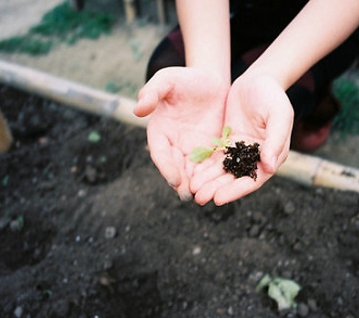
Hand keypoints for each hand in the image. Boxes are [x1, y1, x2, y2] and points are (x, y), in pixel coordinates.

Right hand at [134, 67, 228, 200]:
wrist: (212, 81)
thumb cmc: (186, 78)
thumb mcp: (168, 79)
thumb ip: (152, 91)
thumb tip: (137, 109)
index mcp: (160, 131)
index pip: (161, 153)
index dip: (167, 167)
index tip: (175, 179)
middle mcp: (174, 145)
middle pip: (176, 167)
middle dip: (182, 182)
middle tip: (189, 195)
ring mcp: (192, 150)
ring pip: (193, 171)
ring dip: (197, 185)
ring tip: (204, 197)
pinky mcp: (210, 151)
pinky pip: (211, 166)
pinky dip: (213, 178)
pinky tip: (220, 187)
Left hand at [190, 74, 293, 204]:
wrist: (258, 79)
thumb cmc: (272, 96)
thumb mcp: (278, 114)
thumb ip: (275, 139)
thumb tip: (269, 166)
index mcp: (272, 155)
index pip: (254, 179)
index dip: (237, 190)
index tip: (219, 198)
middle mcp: (257, 158)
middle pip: (236, 179)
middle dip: (218, 189)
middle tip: (200, 198)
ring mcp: (241, 151)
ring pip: (224, 171)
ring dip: (209, 182)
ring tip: (193, 190)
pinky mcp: (228, 143)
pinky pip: (215, 158)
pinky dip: (205, 167)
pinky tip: (192, 174)